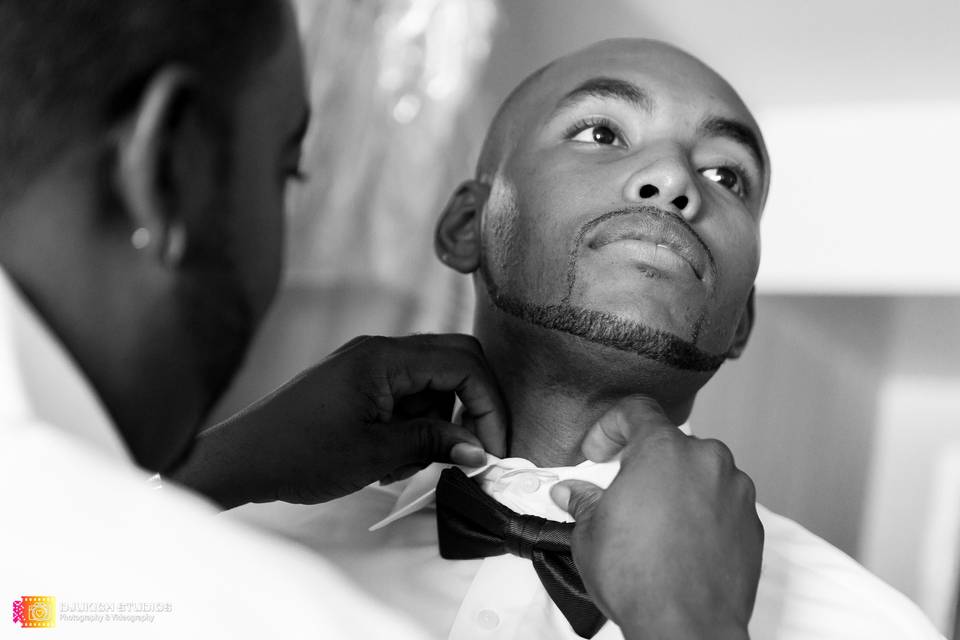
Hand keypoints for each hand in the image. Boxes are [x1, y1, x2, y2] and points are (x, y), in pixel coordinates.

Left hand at [171, 334, 507, 507]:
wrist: (242, 459)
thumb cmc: (299, 454)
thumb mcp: (375, 454)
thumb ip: (433, 443)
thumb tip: (480, 450)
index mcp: (384, 357)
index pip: (463, 364)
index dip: (488, 405)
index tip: (493, 449)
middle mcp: (379, 351)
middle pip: (453, 363)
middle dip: (470, 408)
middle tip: (471, 453)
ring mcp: (368, 366)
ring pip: (431, 384)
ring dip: (436, 424)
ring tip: (404, 463)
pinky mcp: (359, 384)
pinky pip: (405, 396)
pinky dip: (412, 426)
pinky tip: (387, 458)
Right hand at [550, 396, 761, 639]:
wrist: (686, 628)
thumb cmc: (640, 579)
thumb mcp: (590, 533)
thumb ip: (583, 502)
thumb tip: (571, 494)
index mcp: (663, 451)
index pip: (636, 410)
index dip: (609, 426)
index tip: (599, 453)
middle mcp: (706, 461)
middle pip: (670, 444)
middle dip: (644, 463)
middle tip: (622, 492)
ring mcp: (735, 491)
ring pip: (700, 472)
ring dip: (676, 487)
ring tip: (653, 522)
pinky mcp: (752, 523)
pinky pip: (722, 502)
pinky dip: (702, 512)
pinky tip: (681, 541)